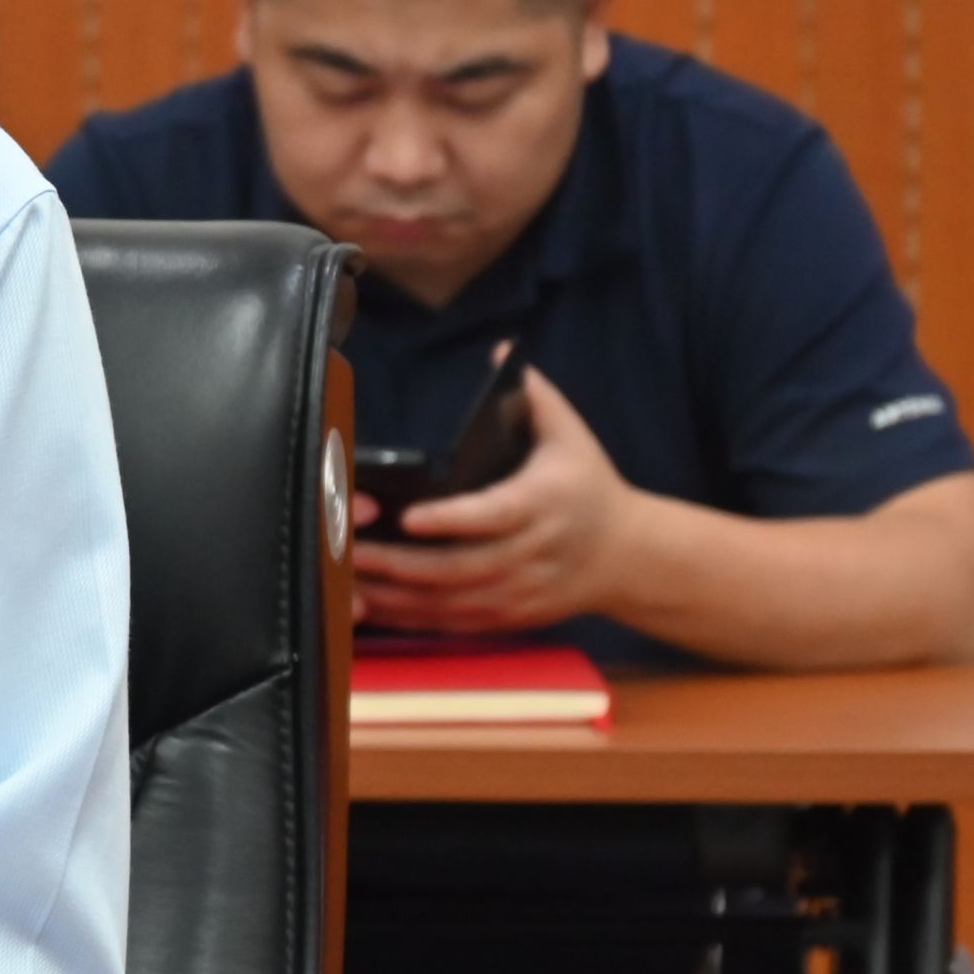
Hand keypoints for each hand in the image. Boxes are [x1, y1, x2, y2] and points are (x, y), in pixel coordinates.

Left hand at [349, 366, 626, 634]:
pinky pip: (450, 623)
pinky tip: (368, 604)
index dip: (451, 520)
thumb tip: (502, 350)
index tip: (408, 515)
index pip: (494, 515)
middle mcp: (531, 553)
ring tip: (345, 576)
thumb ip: (535, 396)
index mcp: (545, 504)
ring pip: (449, 601)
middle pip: (460, 567)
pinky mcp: (507, 617)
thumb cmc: (589, 487)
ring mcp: (519, 592)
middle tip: (348, 547)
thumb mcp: (572, 436)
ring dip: (394, 593)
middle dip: (400, 562)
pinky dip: (406, 617)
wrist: (628, 557)